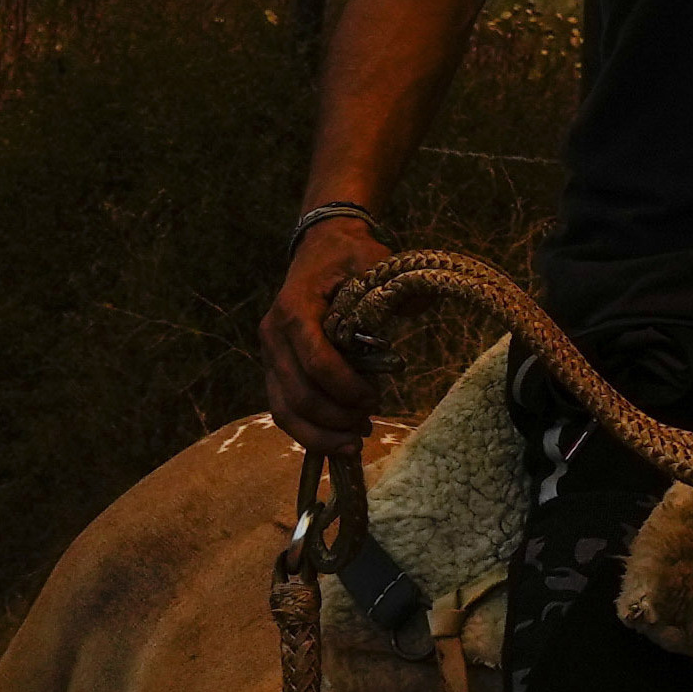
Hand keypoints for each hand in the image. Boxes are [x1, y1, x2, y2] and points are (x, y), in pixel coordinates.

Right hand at [260, 216, 386, 447]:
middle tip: (368, 423)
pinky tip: (338, 438)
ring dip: (320, 435)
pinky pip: (284, 409)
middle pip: (298, 396)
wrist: (321, 248)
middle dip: (336, 419)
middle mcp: (274, 335)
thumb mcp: (373, 259)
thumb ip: (394, 285)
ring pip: (285, 410)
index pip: (317, 362)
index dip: (346, 388)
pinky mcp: (275, 368)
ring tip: (354, 443)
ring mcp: (271, 355)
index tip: (376, 398)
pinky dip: (309, 430)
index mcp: (296, 309)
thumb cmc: (348, 256)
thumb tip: (421, 304)